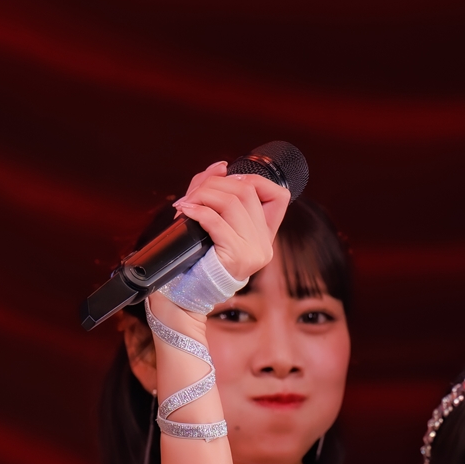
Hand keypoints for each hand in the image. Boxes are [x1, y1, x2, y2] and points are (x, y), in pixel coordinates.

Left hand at [166, 160, 290, 293]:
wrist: (184, 297)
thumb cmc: (196, 261)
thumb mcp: (209, 222)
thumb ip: (214, 193)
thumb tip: (220, 166)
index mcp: (264, 235)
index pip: (279, 196)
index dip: (255, 180)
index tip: (228, 180)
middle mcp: (264, 244)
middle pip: (248, 192)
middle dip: (216, 184)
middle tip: (193, 193)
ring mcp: (253, 251)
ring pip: (233, 202)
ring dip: (203, 195)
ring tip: (186, 202)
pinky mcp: (236, 257)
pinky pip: (217, 222)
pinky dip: (198, 211)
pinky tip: (186, 211)